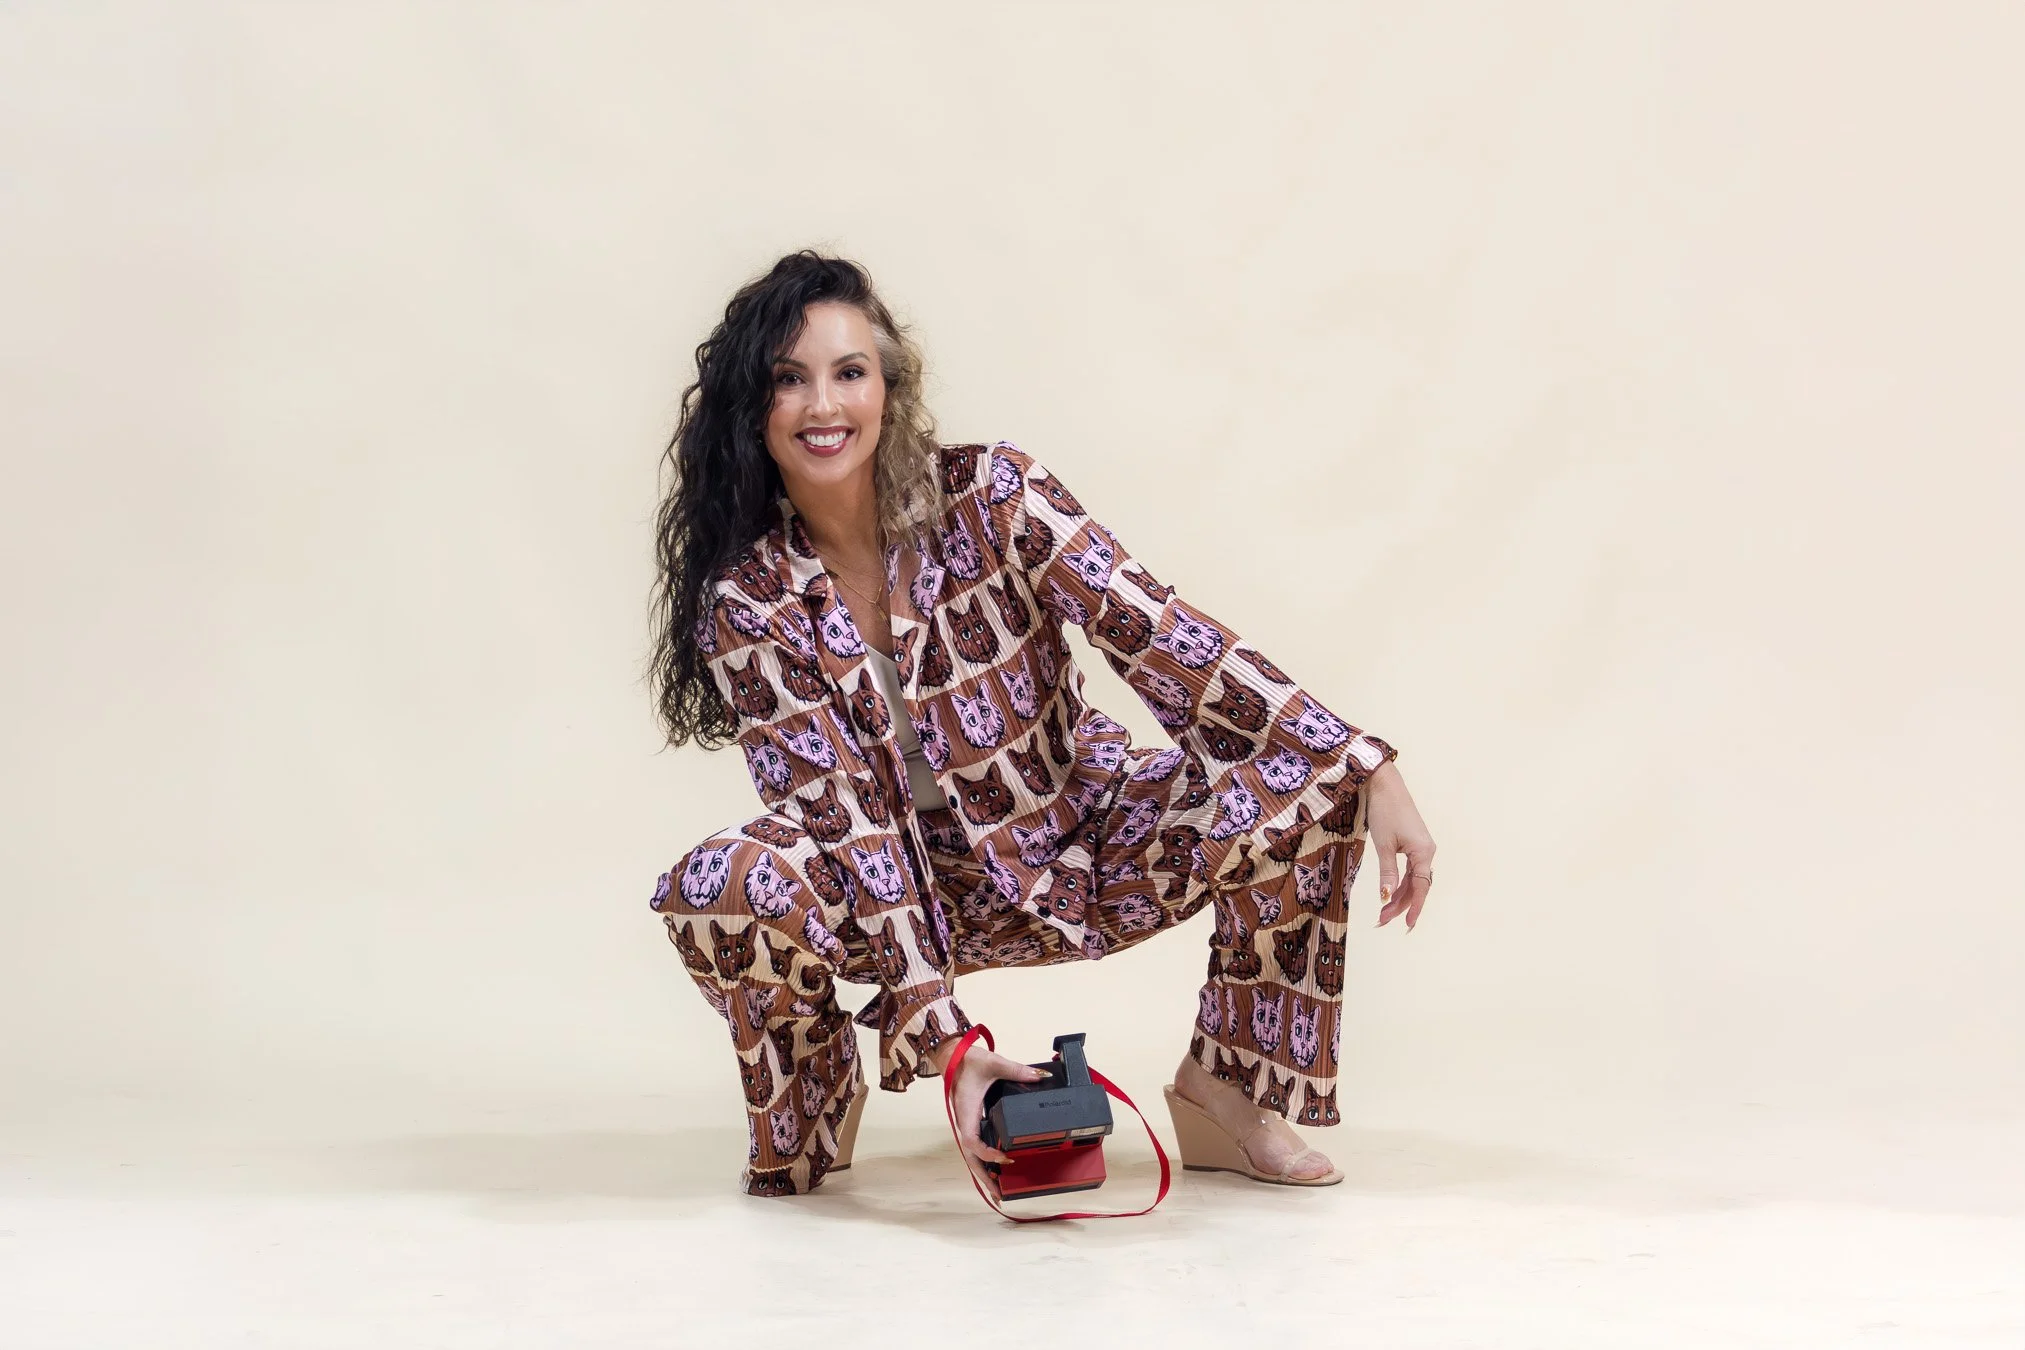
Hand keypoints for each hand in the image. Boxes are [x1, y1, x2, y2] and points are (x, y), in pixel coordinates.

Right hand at [925, 1037, 1050, 1192]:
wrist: (952, 1055)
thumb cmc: (968, 1061)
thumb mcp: (994, 1063)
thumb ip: (1016, 1070)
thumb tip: (1039, 1077)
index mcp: (967, 1112)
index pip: (972, 1142)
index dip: (987, 1154)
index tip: (1005, 1158)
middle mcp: (965, 1122)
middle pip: (971, 1158)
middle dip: (984, 1178)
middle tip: (1000, 1195)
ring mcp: (967, 1124)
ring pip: (972, 1156)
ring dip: (982, 1174)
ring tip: (998, 1192)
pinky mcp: (971, 1122)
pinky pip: (975, 1147)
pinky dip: (983, 1162)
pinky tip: (994, 1171)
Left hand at [1367, 760, 1435, 929]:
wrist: (1385, 785)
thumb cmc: (1384, 812)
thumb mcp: (1383, 845)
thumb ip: (1387, 872)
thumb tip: (1386, 897)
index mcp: (1423, 852)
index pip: (1421, 887)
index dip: (1414, 907)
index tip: (1406, 924)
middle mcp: (1426, 851)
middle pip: (1417, 886)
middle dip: (1400, 904)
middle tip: (1382, 920)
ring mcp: (1421, 847)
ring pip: (1413, 879)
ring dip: (1399, 895)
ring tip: (1383, 912)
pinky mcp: (1413, 843)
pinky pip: (1410, 869)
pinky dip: (1400, 882)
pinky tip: (1391, 893)